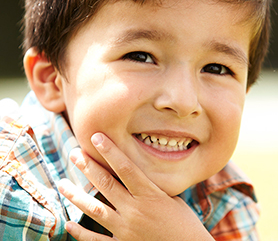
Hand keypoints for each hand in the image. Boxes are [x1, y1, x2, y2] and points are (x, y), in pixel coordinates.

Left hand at [58, 133, 213, 240]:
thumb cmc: (185, 224)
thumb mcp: (173, 200)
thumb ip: (152, 188)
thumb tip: (136, 175)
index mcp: (150, 196)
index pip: (126, 168)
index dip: (110, 151)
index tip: (97, 137)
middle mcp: (135, 211)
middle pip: (106, 184)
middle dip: (88, 166)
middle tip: (75, 154)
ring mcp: (126, 230)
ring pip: (95, 209)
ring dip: (77, 196)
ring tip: (62, 184)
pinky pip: (97, 240)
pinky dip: (81, 233)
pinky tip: (70, 223)